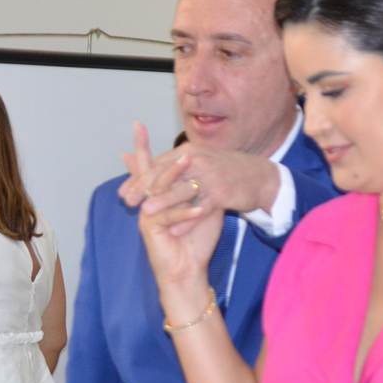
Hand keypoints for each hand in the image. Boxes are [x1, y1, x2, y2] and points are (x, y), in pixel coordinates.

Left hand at [119, 124, 280, 215]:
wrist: (259, 178)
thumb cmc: (226, 172)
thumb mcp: (200, 163)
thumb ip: (176, 166)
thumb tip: (151, 167)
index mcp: (188, 152)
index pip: (157, 165)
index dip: (138, 179)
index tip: (123, 192)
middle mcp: (197, 160)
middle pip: (164, 174)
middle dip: (143, 189)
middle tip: (129, 202)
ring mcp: (210, 176)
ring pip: (181, 189)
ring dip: (162, 202)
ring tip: (147, 214)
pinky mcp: (222, 192)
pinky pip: (201, 207)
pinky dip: (187, 219)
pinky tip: (175, 230)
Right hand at [126, 124, 225, 308]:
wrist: (187, 271)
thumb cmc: (195, 241)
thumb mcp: (200, 209)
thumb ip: (199, 190)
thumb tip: (206, 170)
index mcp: (156, 197)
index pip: (149, 166)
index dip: (141, 146)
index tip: (137, 124)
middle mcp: (146, 203)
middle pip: (147, 173)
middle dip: (153, 152)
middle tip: (163, 137)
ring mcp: (145, 216)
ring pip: (158, 191)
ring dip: (174, 176)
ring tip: (188, 162)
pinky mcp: (149, 230)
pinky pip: (168, 216)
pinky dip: (185, 213)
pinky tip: (200, 208)